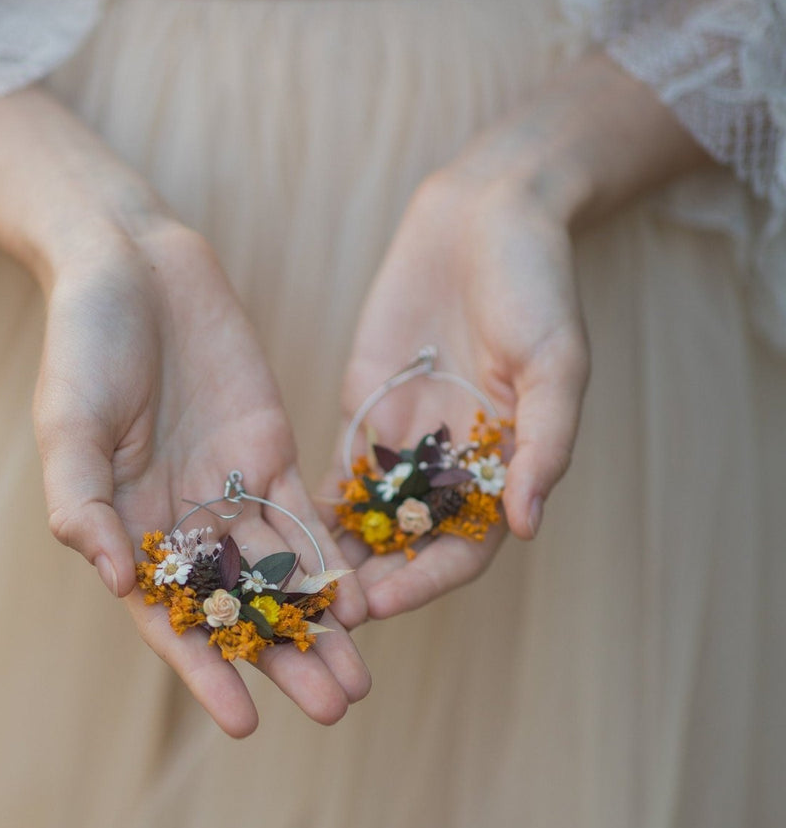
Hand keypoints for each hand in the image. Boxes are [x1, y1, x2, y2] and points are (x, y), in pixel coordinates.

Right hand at [0, 89, 368, 735]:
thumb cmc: (84, 343)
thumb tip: (118, 579)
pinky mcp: (271, 452)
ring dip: (318, 626)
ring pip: (281, 573)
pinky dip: (333, 558)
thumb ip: (84, 500)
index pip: (171, 619)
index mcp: (127, 528)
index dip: (206, 672)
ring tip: (358, 679)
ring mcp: (230, 489)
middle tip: (334, 709)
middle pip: (238, 609)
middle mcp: (182, 523)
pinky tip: (365, 598)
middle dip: (283, 660)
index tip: (243, 725)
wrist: (130, 261)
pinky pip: (306, 516)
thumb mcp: (68, 421)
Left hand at [328, 54, 709, 619]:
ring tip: (285, 584)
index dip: (424, 581)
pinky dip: (310, 507)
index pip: (463, 548)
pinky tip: (271, 527)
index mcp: (506, 468)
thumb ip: (544, 442)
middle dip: (367, 582)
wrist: (488, 215)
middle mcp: (454, 470)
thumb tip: (528, 522)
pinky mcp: (365, 414)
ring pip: (366, 522)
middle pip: (407, 548)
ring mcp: (406, 446)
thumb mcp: (557, 359)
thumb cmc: (536, 285)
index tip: (380, 603)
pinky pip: (335, 475)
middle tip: (318, 612)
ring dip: (333, 557)